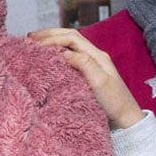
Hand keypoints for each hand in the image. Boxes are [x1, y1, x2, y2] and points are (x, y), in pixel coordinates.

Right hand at [28, 28, 143, 128]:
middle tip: (30, 37)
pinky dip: (55, 54)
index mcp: (97, 55)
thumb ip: (84, 64)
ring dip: (52, 42)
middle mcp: (94, 57)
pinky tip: (47, 58)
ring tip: (35, 44)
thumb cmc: (115, 103)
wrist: (124, 120)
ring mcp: (90, 66)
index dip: (52, 38)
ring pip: (69, 46)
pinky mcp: (86, 76)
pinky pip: (69, 58)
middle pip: (70, 37)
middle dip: (49, 34)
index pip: (72, 38)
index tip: (35, 44)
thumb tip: (64, 53)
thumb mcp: (100, 82)